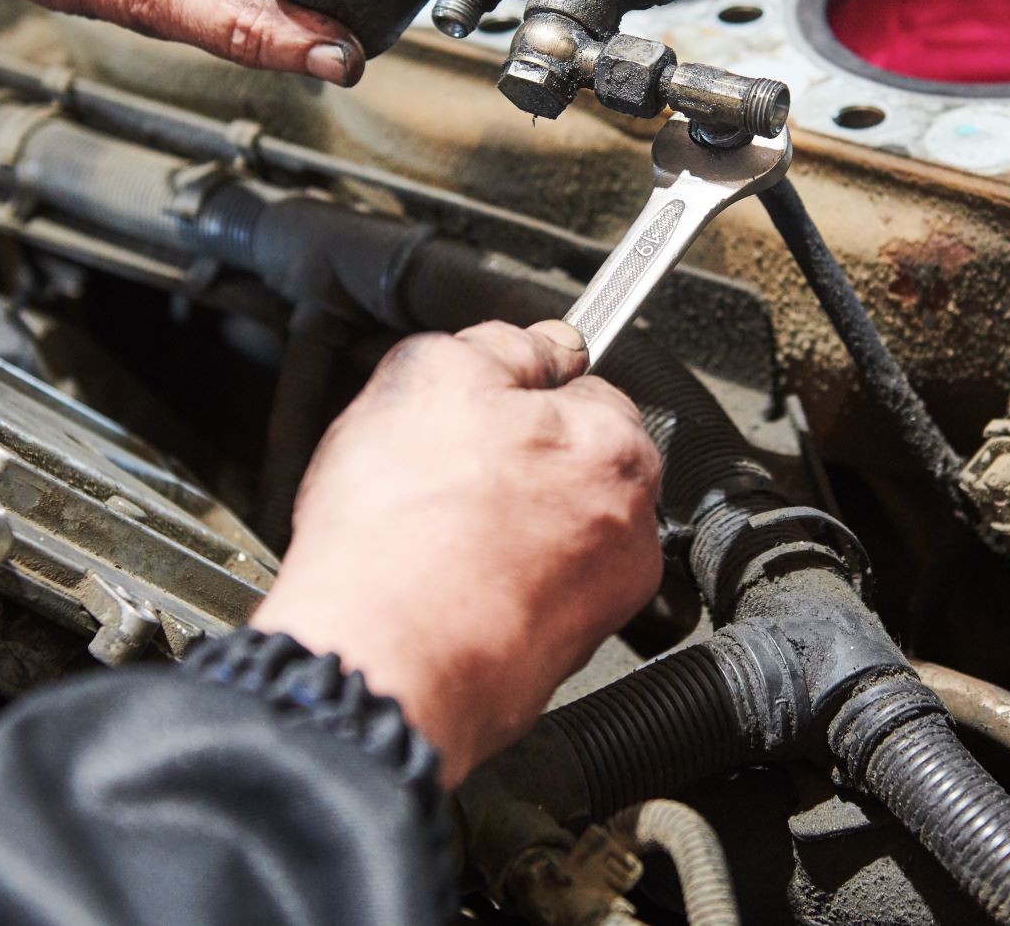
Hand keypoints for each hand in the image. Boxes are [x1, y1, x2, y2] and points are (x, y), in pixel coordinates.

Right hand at [250, 320, 662, 783]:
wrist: (379, 665)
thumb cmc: (399, 533)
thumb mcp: (431, 375)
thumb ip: (500, 344)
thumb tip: (539, 344)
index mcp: (615, 446)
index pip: (585, 388)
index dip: (520, 393)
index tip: (483, 411)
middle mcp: (630, 528)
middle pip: (573, 466)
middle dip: (517, 462)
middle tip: (440, 474)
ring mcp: (602, 602)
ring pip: (551, 534)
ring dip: (506, 528)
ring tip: (434, 536)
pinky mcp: (561, 657)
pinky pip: (531, 597)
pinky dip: (496, 588)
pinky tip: (442, 586)